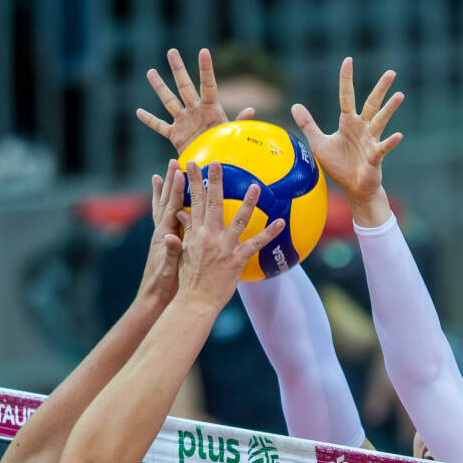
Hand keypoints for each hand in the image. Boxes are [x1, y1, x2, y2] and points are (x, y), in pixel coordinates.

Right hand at [136, 48, 256, 152]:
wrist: (215, 167)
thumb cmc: (227, 149)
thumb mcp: (233, 134)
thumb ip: (239, 122)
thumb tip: (251, 110)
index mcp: (212, 109)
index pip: (208, 85)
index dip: (206, 69)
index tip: (203, 51)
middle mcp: (196, 111)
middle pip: (185, 86)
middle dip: (178, 69)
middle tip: (171, 51)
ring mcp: (184, 121)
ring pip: (169, 101)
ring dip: (160, 87)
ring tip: (150, 72)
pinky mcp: (175, 135)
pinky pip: (160, 126)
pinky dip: (150, 120)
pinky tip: (138, 112)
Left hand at [136, 158, 186, 304]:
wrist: (153, 299)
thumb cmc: (163, 287)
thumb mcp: (169, 271)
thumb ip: (171, 253)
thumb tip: (171, 237)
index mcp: (164, 237)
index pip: (172, 208)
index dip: (176, 190)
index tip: (181, 171)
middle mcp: (161, 233)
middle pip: (165, 201)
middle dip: (170, 182)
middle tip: (173, 162)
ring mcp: (161, 237)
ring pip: (163, 207)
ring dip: (165, 189)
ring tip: (165, 172)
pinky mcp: (163, 243)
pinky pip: (165, 219)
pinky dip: (167, 206)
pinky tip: (172, 201)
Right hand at [173, 161, 284, 304]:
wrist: (195, 301)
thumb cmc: (187, 279)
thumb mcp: (182, 252)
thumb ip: (185, 231)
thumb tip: (181, 215)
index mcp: (195, 233)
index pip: (193, 201)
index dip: (192, 182)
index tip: (191, 165)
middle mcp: (209, 236)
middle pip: (211, 203)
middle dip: (213, 180)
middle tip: (216, 162)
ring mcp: (224, 247)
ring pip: (238, 219)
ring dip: (248, 202)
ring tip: (256, 185)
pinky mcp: (237, 259)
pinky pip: (256, 243)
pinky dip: (269, 233)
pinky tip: (281, 222)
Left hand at [291, 57, 403, 224]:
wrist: (353, 188)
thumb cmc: (339, 166)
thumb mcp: (319, 144)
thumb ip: (308, 125)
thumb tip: (295, 106)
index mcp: (348, 123)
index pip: (346, 96)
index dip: (346, 79)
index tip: (348, 60)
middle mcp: (362, 128)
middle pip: (371, 104)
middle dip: (381, 88)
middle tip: (391, 72)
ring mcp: (370, 141)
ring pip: (380, 121)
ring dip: (389, 109)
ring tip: (399, 95)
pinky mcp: (375, 157)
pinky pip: (383, 147)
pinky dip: (390, 142)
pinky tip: (398, 135)